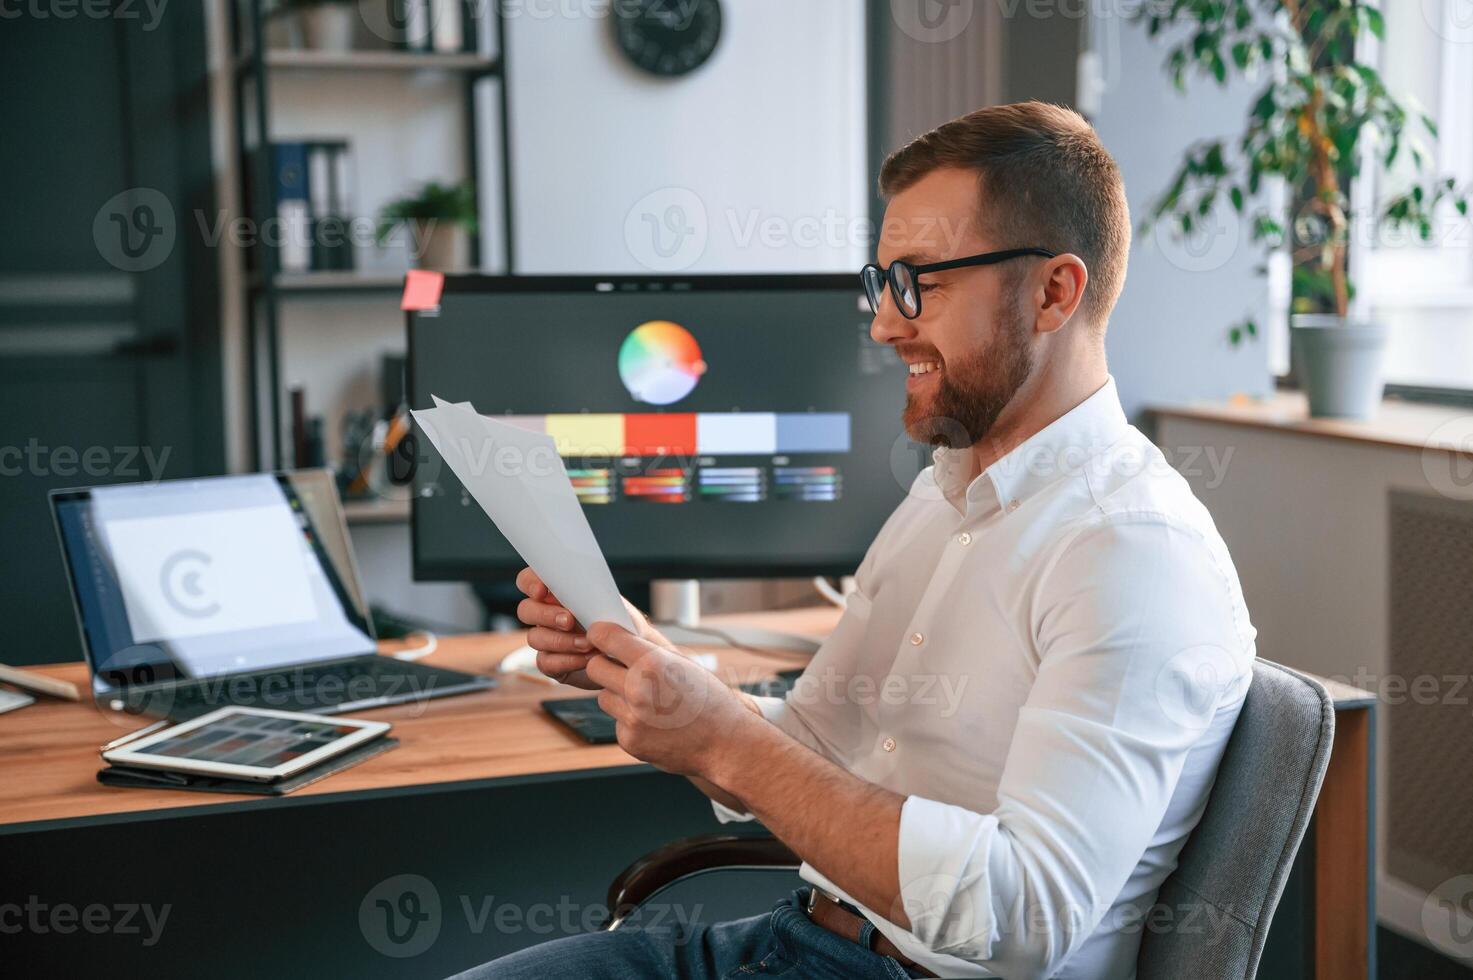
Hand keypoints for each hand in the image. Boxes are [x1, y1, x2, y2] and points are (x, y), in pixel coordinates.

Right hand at [514, 567, 672, 688]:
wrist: (631, 655)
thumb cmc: (621, 624)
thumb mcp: (615, 606)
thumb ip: (596, 596)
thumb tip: (584, 594)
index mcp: (556, 593)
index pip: (529, 580)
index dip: (530, 583)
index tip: (542, 591)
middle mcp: (545, 615)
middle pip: (526, 609)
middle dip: (546, 614)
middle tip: (570, 620)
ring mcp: (546, 639)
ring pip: (534, 637)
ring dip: (561, 640)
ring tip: (589, 644)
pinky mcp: (552, 663)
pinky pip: (546, 662)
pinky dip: (567, 660)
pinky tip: (586, 659)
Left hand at [584, 622, 763, 778]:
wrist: (725, 743)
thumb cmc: (708, 699)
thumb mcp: (682, 664)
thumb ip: (646, 652)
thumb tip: (613, 638)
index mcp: (652, 662)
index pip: (604, 637)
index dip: (601, 635)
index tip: (601, 637)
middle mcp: (638, 689)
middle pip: (594, 667)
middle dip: (605, 666)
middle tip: (621, 670)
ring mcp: (632, 718)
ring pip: (604, 696)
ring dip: (618, 696)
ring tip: (649, 701)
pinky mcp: (629, 740)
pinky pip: (617, 721)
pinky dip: (629, 720)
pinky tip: (654, 723)